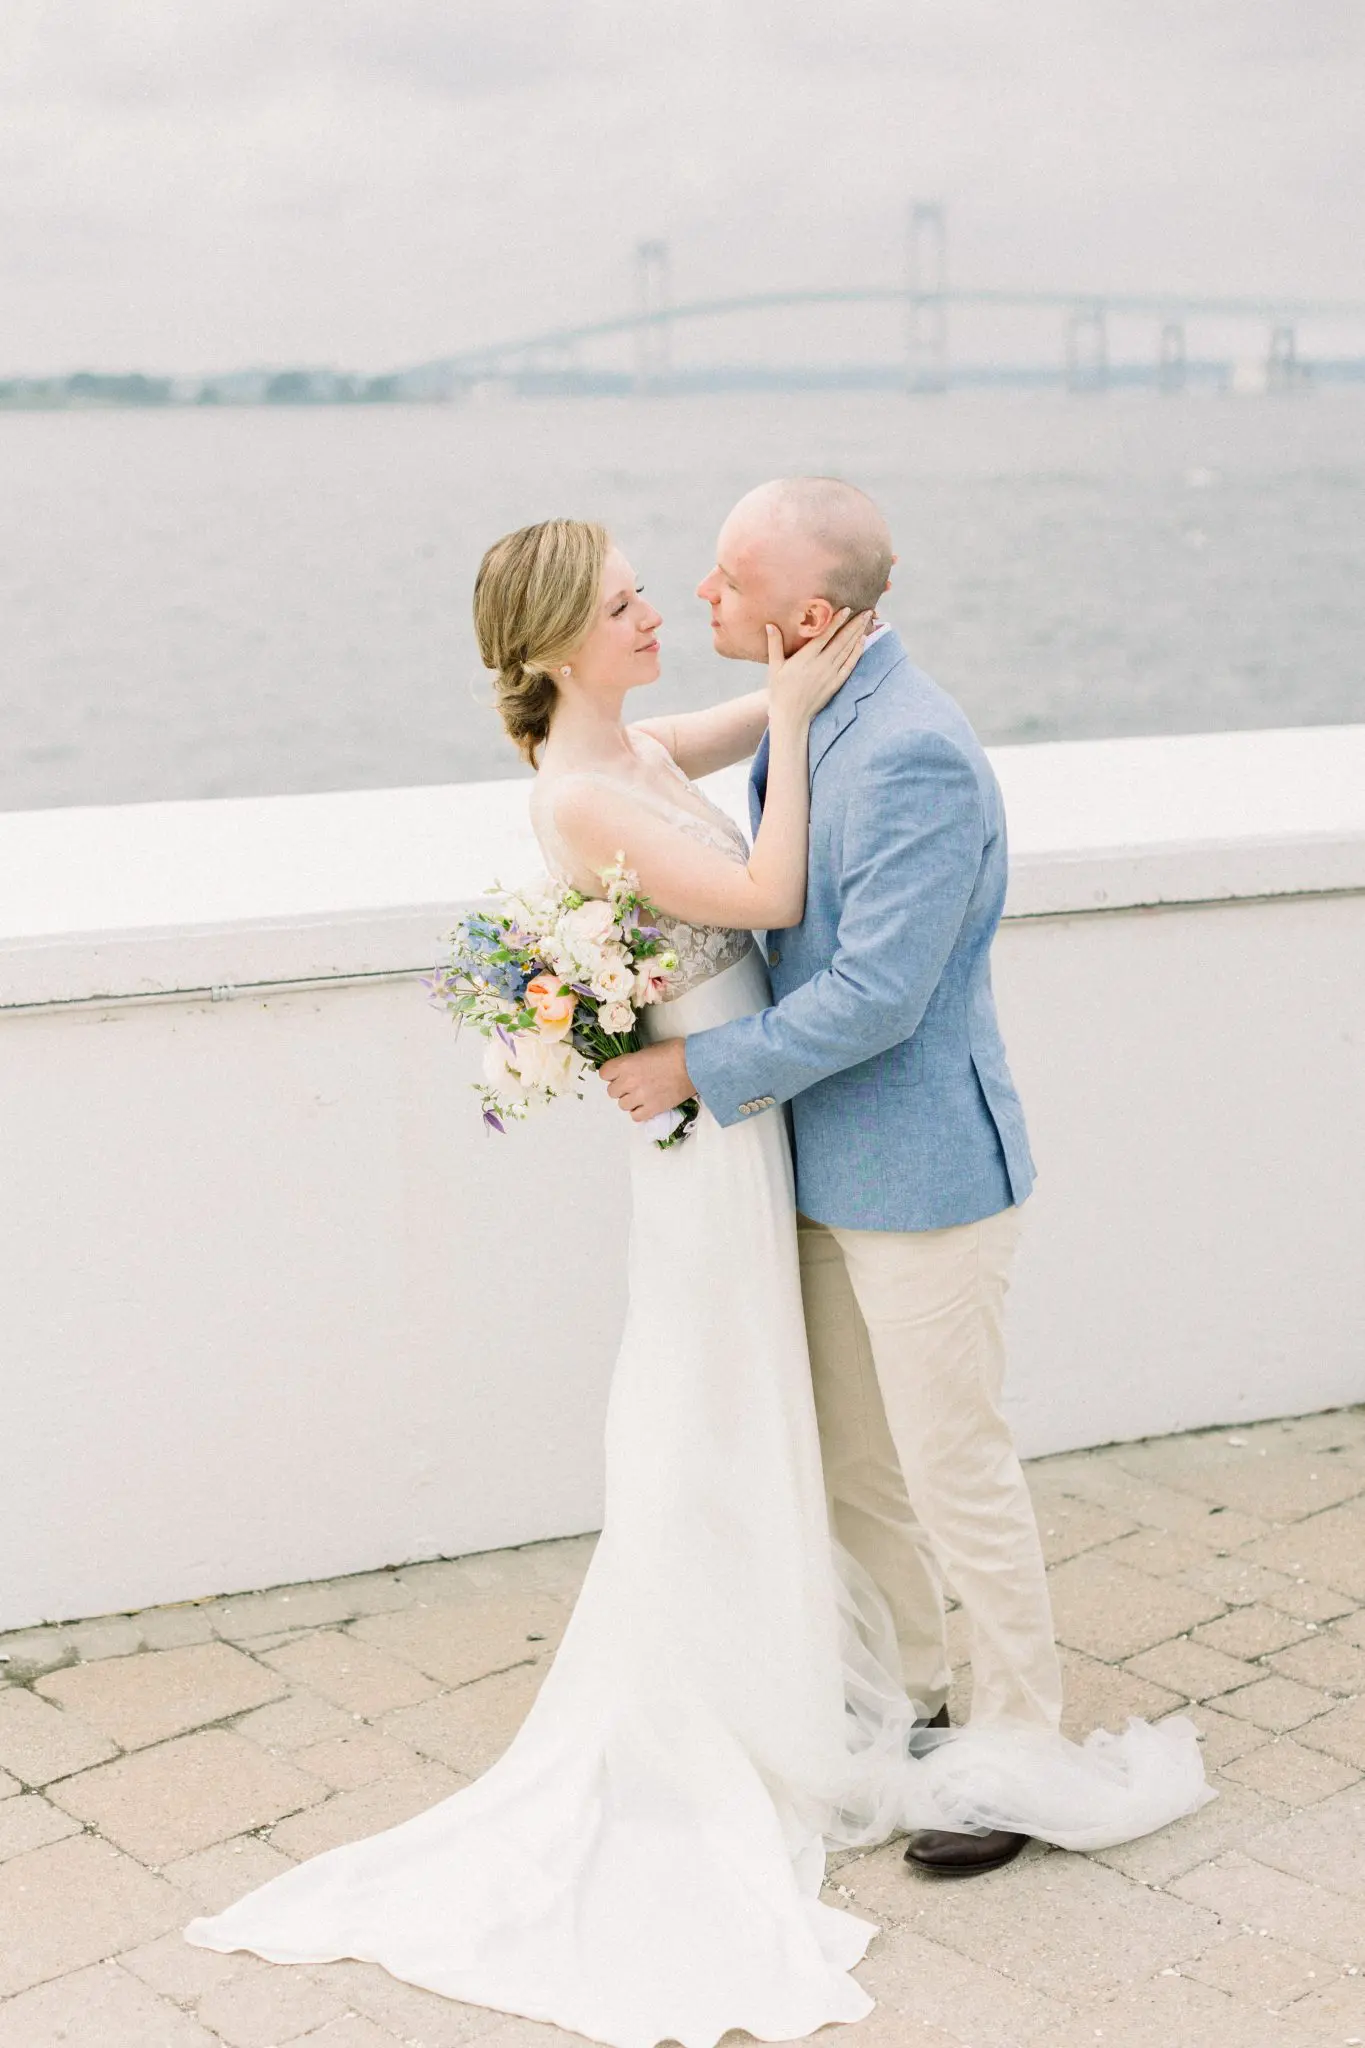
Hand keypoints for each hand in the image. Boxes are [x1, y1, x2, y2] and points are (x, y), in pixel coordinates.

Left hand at [600, 1040, 693, 1121]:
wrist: (695, 1065)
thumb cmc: (674, 1052)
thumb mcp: (648, 1049)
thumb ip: (634, 1061)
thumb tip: (629, 1068)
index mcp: (626, 1064)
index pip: (604, 1074)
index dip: (611, 1073)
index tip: (618, 1073)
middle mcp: (629, 1082)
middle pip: (612, 1091)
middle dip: (621, 1087)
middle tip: (633, 1084)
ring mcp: (640, 1097)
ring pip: (622, 1105)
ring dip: (630, 1100)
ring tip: (641, 1095)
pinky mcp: (652, 1109)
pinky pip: (635, 1117)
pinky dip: (639, 1112)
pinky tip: (646, 1105)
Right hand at [765, 609, 869, 727]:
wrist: (792, 716)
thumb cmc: (780, 691)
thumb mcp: (774, 668)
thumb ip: (774, 645)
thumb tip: (770, 625)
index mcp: (805, 658)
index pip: (825, 635)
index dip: (837, 621)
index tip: (847, 609)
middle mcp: (821, 664)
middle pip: (841, 640)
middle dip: (854, 624)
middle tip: (867, 611)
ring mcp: (830, 674)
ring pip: (848, 650)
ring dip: (858, 634)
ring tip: (867, 621)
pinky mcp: (836, 683)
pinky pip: (850, 664)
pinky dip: (857, 652)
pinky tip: (862, 641)